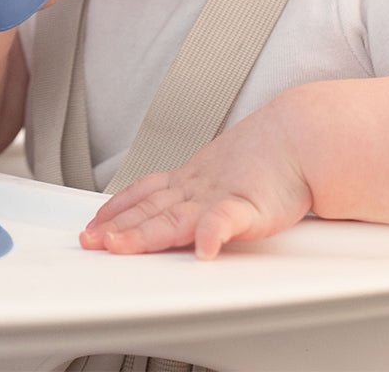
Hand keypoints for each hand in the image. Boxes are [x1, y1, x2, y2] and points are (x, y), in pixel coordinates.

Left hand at [79, 100, 312, 259]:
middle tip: (89, 240)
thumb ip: (203, 198)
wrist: (299, 137)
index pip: (145, 195)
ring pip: (173, 218)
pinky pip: (226, 222)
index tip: (94, 223)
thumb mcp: (224, 175)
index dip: (117, 208)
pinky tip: (202, 251)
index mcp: (191, 182)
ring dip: (144, 233)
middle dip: (117, 227)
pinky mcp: (249, 207)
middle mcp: (197, 189)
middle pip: (149, 210)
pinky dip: (211, 234)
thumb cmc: (268, 161)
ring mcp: (219, 197)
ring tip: (118, 245)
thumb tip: (188, 220)